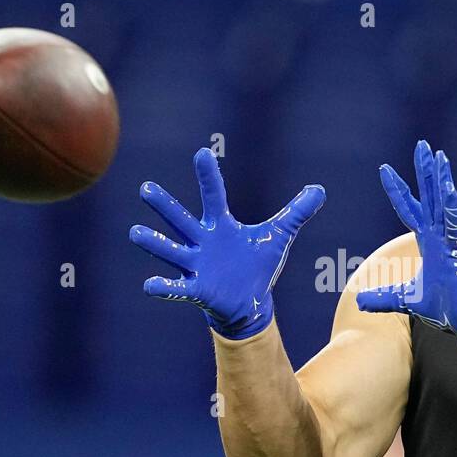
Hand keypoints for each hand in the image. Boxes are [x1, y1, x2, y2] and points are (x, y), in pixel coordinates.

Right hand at [130, 148, 324, 338]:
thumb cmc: (257, 266)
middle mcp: (202, 241)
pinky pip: (177, 287)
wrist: (249, 302)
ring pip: (172, 250)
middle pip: (181, 220)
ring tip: (136, 233)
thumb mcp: (279, 237)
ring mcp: (196, 265)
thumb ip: (296, 213)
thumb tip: (320, 190)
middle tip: (146, 188)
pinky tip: (149, 285)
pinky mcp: (197, 288)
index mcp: (221, 226)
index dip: (209, 176)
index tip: (201, 153)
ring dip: (155, 243)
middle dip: (164, 206)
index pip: (213, 196)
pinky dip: (164, 287)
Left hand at [356, 139, 456, 352]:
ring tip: (438, 157)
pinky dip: (450, 207)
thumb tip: (360, 301)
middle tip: (423, 146)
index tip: (385, 170)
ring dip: (440, 180)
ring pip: (443, 204)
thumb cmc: (444, 307)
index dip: (399, 190)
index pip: (410, 210)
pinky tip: (448, 188)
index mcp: (428, 242)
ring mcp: (450, 241)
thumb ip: (384, 297)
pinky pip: (454, 224)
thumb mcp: (406, 299)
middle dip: (425, 172)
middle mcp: (439, 236)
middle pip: (429, 197)